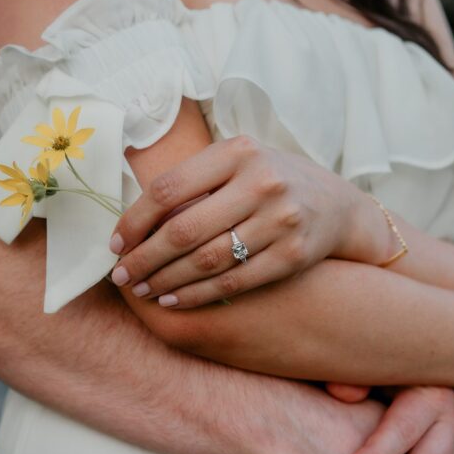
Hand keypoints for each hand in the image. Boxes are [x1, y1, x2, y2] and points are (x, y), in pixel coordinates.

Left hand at [109, 136, 384, 307]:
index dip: (134, 221)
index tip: (115, 244)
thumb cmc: (269, 182)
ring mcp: (281, 219)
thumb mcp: (237, 163)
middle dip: (144, 259)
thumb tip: (130, 217)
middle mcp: (262, 182)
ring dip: (166, 281)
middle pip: (183, 230)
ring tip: (142, 290)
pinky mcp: (293, 255)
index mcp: (238, 152)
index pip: (168, 190)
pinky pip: (234, 282)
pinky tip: (172, 300)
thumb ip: (193, 181)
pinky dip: (197, 295)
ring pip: (206, 260)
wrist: (338, 206)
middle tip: (121, 276)